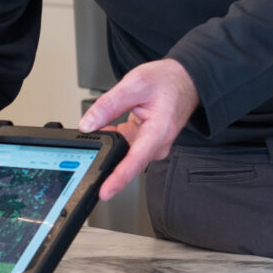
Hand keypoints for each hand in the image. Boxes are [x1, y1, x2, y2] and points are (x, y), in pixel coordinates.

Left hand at [79, 59, 199, 201]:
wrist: (184, 80)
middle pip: (127, 161)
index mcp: (158, 132)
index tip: (105, 192)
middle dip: (106, 156)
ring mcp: (151, 145)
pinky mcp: (146, 143)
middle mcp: (157, 144)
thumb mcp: (134, 84)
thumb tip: (88, 124)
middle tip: (91, 143)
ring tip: (105, 122)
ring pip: (123, 152)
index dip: (118, 179)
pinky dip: (115, 136)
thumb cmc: (168, 82)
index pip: (135, 161)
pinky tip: (111, 124)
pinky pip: (125, 145)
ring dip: (110, 141)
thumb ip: (108, 105)